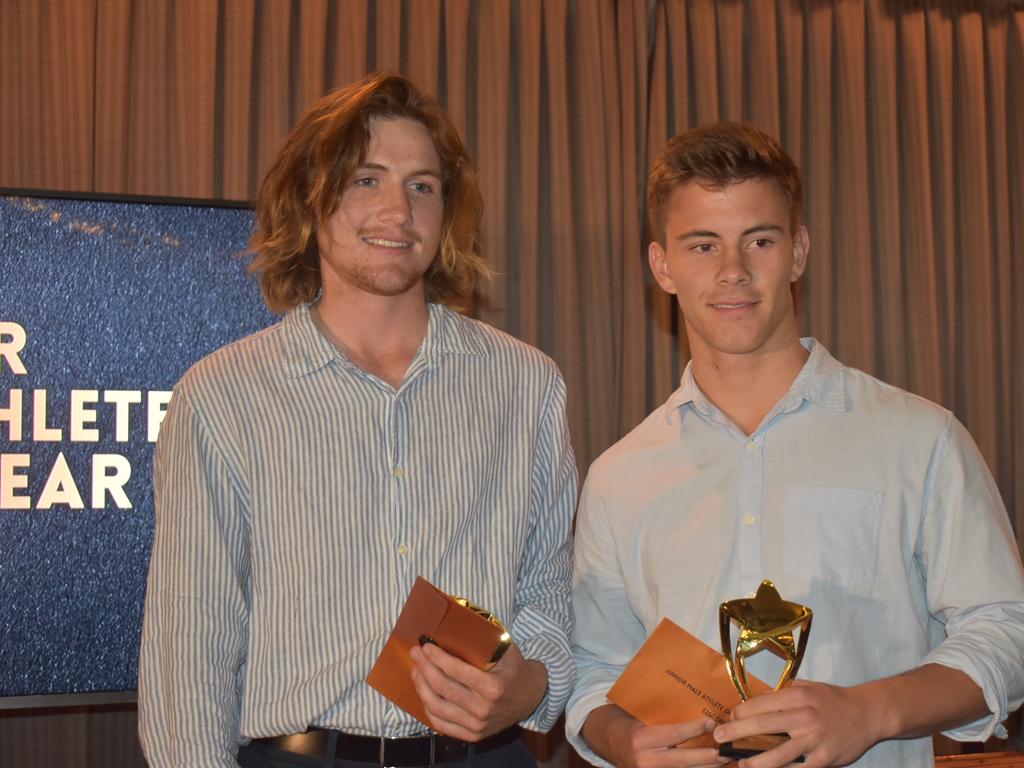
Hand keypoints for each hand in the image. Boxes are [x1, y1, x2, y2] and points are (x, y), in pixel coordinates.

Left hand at [409, 641, 546, 740]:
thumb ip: (483, 640)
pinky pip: (441, 724)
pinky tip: (424, 693)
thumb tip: (452, 623)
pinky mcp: (472, 736)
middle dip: (424, 667)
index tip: (426, 646)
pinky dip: (428, 707)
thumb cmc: (514, 669)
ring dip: (421, 686)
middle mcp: (484, 709)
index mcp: (493, 687)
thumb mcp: (505, 649)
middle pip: (442, 687)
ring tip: (416, 671)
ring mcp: (477, 725)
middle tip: (416, 653)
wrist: (530, 697)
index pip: (455, 671)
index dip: (437, 657)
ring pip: (437, 707)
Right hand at [582, 705, 728, 767]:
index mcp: (641, 739)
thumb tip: (695, 707)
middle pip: (683, 760)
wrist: (611, 743)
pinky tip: (709, 767)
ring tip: (725, 761)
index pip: (673, 735)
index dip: (694, 729)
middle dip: (707, 757)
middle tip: (727, 751)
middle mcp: (645, 760)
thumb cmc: (630, 724)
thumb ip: (664, 718)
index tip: (711, 722)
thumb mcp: (642, 717)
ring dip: (706, 767)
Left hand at [712, 681, 879, 767]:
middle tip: (718, 738)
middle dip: (736, 733)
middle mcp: (803, 717)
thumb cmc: (831, 699)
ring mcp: (814, 740)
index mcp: (796, 697)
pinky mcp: (824, 759)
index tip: (729, 719)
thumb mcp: (806, 687)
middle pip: (761, 726)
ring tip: (740, 764)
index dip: (740, 713)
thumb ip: (782, 694)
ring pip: (777, 754)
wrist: (867, 713)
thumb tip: (754, 704)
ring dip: (755, 762)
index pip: (759, 704)